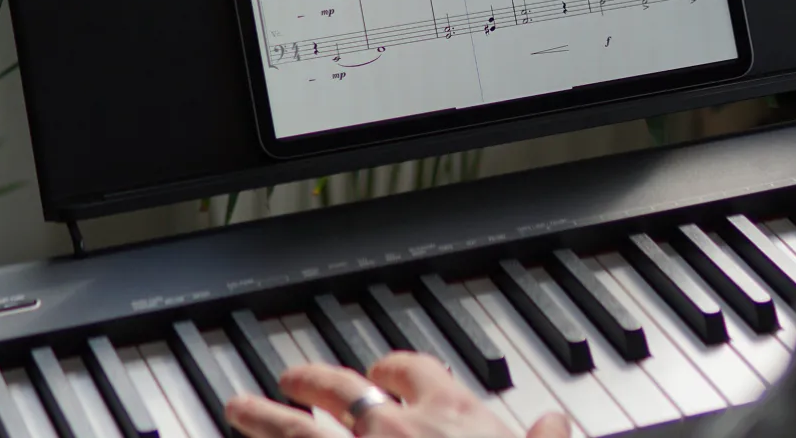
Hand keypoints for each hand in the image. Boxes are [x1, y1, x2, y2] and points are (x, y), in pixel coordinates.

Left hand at [225, 351, 569, 437]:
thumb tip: (557, 426)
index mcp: (449, 413)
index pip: (412, 370)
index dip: (393, 366)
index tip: (382, 369)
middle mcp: (396, 428)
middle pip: (344, 388)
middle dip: (314, 380)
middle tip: (291, 378)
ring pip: (299, 430)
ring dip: (265, 417)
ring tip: (237, 405)